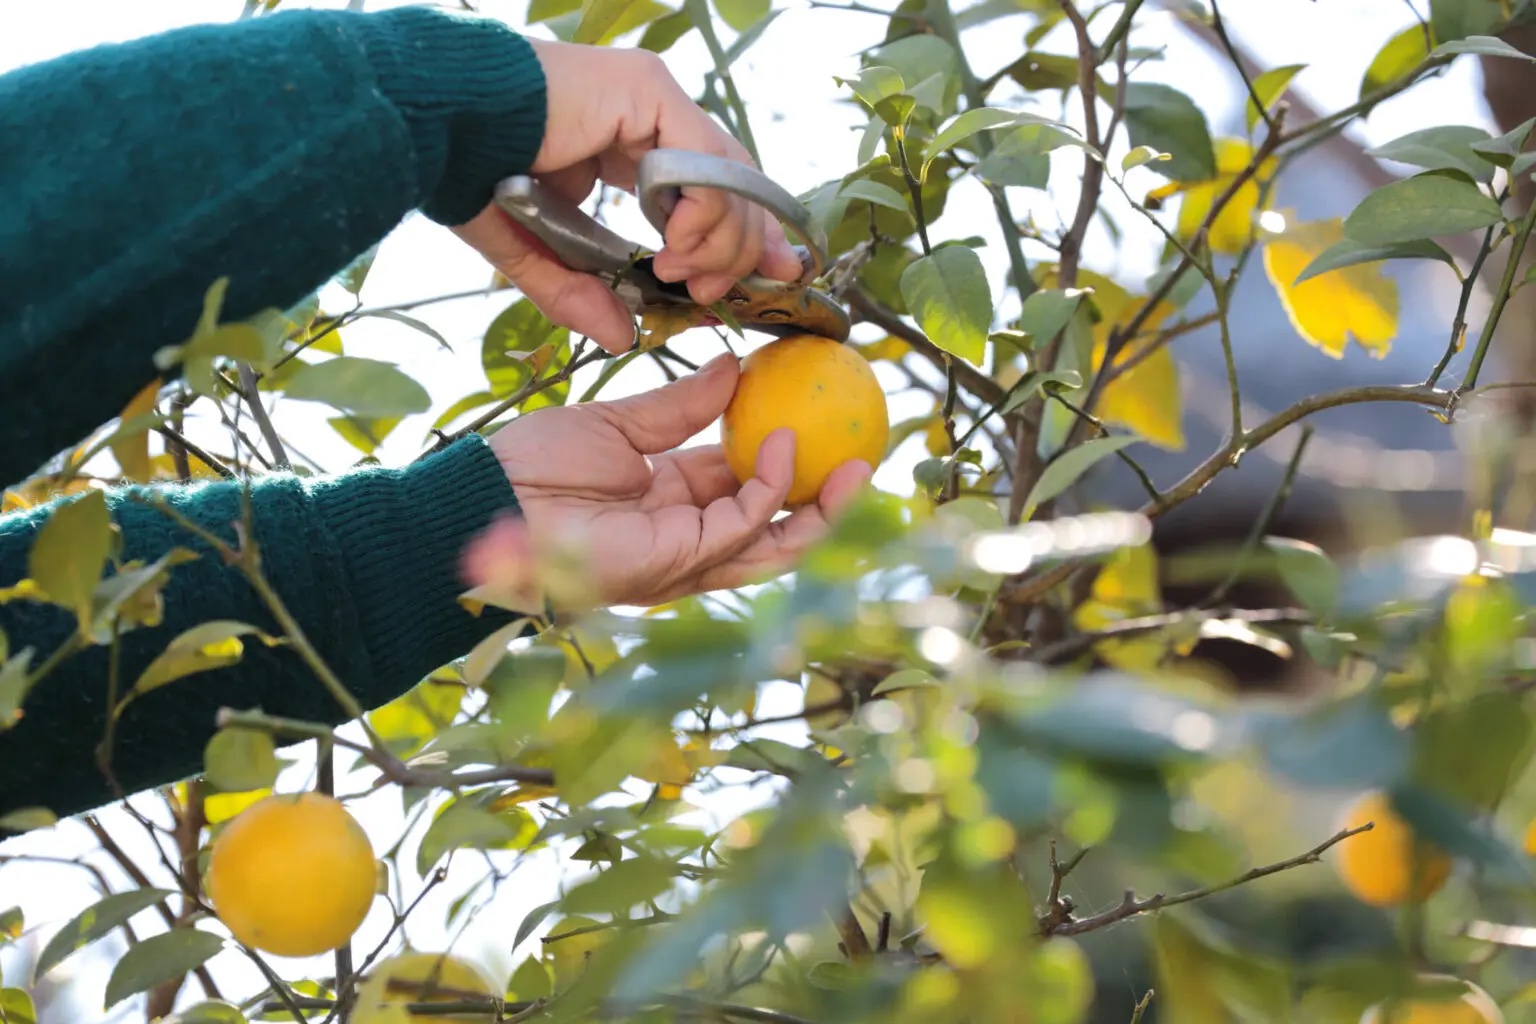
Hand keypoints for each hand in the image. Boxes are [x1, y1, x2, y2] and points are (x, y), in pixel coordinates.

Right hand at [451, 41, 803, 353]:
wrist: (434, 124)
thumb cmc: (466, 171)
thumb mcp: (534, 250)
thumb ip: (578, 291)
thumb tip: (620, 338)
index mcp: (626, 137)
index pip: (709, 187)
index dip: (737, 238)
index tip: (750, 287)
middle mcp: (649, 112)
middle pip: (733, 182)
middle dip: (744, 246)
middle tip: (724, 295)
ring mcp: (653, 96)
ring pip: (730, 176)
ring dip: (720, 240)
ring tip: (681, 276)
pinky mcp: (648, 89)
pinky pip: (705, 161)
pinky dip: (705, 213)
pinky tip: (675, 247)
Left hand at [459, 354, 872, 610]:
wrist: (487, 499)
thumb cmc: (535, 465)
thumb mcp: (619, 423)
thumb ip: (678, 404)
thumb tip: (735, 367)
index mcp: (672, 499)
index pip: (745, 484)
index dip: (787, 458)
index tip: (821, 420)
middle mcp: (686, 533)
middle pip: (774, 525)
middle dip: (824, 500)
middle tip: (864, 454)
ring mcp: (685, 554)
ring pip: (772, 542)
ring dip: (818, 507)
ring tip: (857, 462)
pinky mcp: (678, 561)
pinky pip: (740, 526)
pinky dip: (768, 488)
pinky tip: (782, 443)